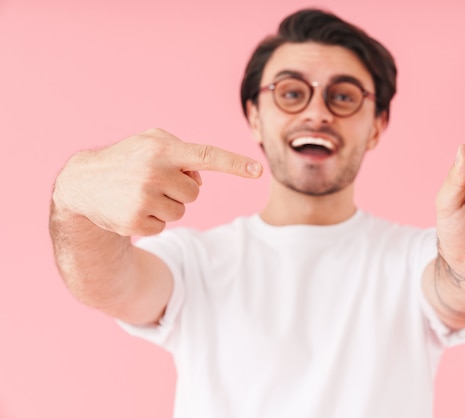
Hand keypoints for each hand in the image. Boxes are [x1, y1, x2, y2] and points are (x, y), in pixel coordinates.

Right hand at [53, 128, 262, 235]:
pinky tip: (133, 208)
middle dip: (180, 190)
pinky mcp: (136, 221)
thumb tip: (200, 179)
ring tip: (141, 194)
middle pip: (195, 192)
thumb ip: (183, 153)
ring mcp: (145, 198)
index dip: (234, 164)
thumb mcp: (152, 143)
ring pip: (181, 211)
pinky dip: (153, 220)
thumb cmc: (128, 159)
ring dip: (167, 205)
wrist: (84, 183)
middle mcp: (155, 171)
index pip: (206, 155)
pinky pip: (164, 226)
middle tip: (154, 182)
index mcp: (163, 148)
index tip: (258, 171)